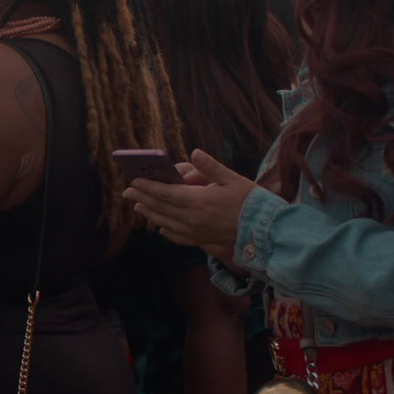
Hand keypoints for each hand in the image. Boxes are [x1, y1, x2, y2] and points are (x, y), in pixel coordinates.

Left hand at [125, 150, 254, 265]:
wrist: (267, 231)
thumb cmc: (252, 202)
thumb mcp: (233, 179)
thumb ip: (210, 167)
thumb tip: (194, 152)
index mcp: (198, 200)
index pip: (165, 193)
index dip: (147, 187)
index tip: (133, 182)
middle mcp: (192, 219)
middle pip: (160, 208)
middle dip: (142, 199)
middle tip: (127, 192)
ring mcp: (196, 233)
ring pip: (165, 223)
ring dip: (149, 214)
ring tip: (138, 207)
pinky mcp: (202, 241)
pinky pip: (178, 237)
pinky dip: (166, 231)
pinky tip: (160, 227)